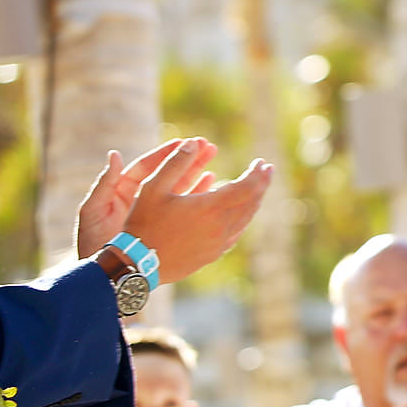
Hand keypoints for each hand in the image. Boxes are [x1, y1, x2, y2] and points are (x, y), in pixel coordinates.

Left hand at [75, 139, 214, 257]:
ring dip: (196, 174)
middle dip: (187, 160)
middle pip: (167, 174)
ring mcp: (154, 214)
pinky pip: (183, 209)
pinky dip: (197, 198)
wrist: (100, 274)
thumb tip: (114, 155)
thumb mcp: (93, 212)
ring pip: (178, 189)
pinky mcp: (165, 227)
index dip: (165, 154)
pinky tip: (212, 187)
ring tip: (213, 161)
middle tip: (207, 147)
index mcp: (123, 190)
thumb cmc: (90, 243)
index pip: (147, 167)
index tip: (183, 142)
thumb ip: (104, 185)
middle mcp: (141, 199)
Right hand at [120, 140, 273, 284]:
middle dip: (261, 184)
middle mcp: (220, 227)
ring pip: (246, 219)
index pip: (246, 187)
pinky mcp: (213, 254)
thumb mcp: (153, 187)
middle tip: (268, 170)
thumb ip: (175, 163)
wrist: (138, 263)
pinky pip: (236, 232)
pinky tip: (240, 212)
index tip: (261, 162)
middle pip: (251, 203)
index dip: (256, 174)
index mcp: (210, 208)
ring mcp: (218, 243)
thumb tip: (193, 142)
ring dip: (255, 201)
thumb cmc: (144, 223)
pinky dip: (243, 217)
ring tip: (258, 188)